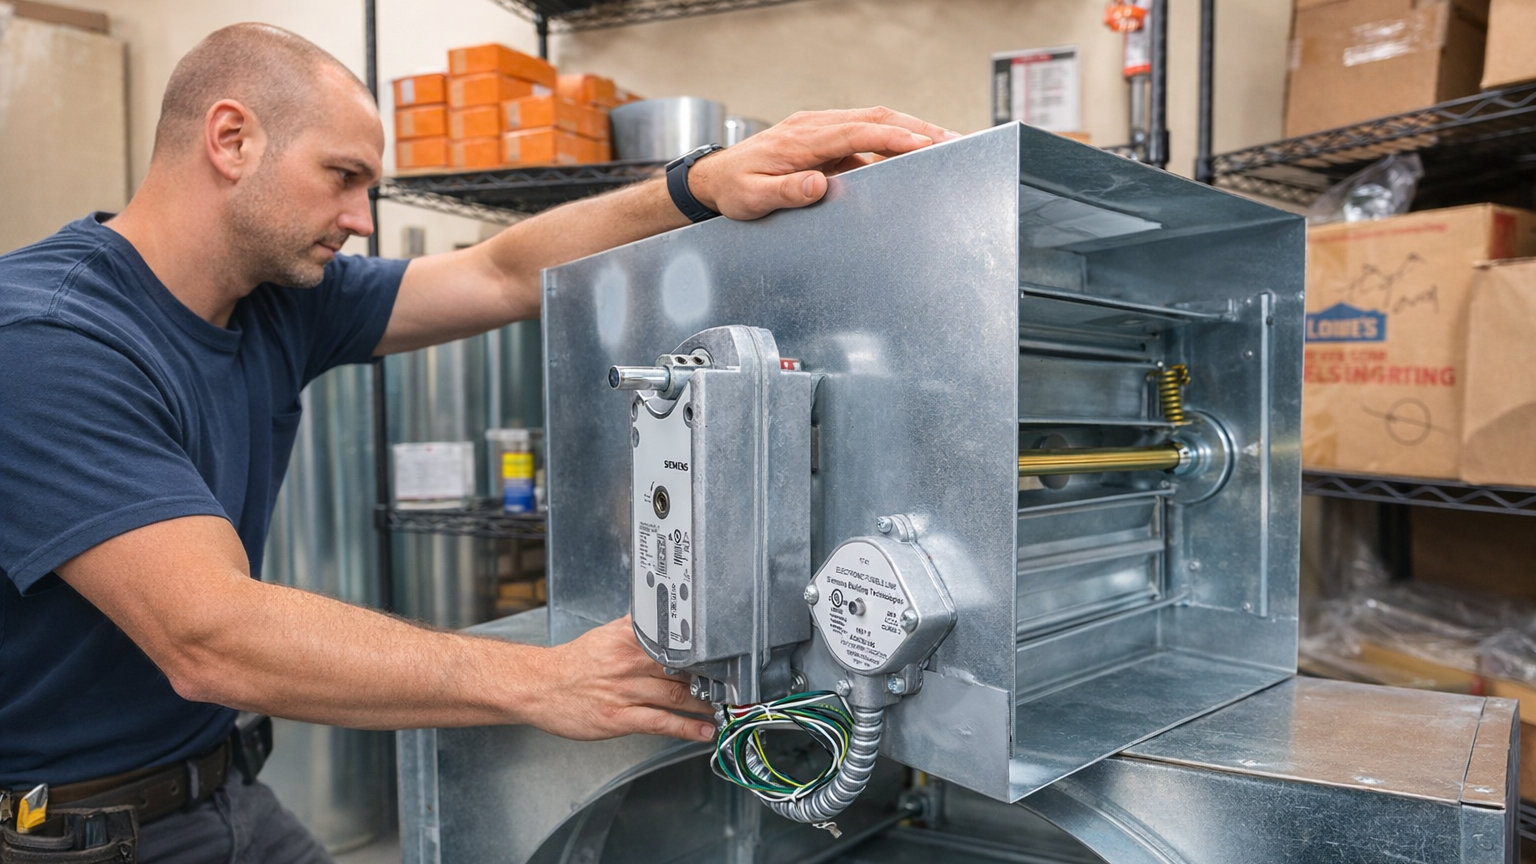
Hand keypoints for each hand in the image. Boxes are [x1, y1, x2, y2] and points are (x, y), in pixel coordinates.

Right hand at [527, 616, 715, 741]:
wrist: (538, 686)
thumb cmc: (573, 663)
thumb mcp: (606, 635)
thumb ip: (637, 628)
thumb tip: (664, 618)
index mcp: (629, 638)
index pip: (677, 641)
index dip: (706, 651)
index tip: (726, 657)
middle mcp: (629, 662)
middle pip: (684, 670)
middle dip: (712, 680)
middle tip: (734, 686)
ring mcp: (625, 691)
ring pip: (678, 697)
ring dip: (707, 705)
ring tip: (726, 709)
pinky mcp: (619, 718)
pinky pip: (662, 723)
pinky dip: (688, 728)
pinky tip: (704, 731)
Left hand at [687, 107, 959, 220]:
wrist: (717, 178)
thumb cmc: (734, 188)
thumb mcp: (752, 198)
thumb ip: (785, 193)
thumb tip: (818, 185)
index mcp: (800, 139)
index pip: (856, 133)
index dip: (891, 139)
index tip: (922, 145)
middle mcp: (814, 127)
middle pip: (874, 119)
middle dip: (916, 128)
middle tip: (952, 139)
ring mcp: (821, 132)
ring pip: (874, 123)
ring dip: (910, 132)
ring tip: (945, 144)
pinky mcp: (826, 142)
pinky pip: (865, 138)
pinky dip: (893, 144)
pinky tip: (913, 158)